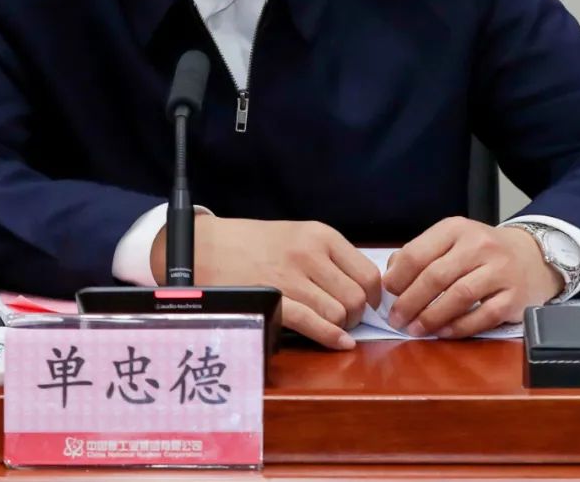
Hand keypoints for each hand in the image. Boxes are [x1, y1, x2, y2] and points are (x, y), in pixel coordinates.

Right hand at [154, 216, 381, 349]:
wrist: (207, 246)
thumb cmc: (254, 243)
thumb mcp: (297, 235)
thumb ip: (329, 257)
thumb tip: (365, 289)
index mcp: (320, 235)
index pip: (367, 273)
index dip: (372, 296)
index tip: (365, 304)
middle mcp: (309, 253)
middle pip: (356, 298)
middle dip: (356, 315)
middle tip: (345, 318)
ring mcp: (291, 277)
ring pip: (339, 314)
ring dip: (339, 326)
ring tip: (328, 324)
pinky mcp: (273, 298)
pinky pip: (313, 323)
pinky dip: (331, 338)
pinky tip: (340, 343)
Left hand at [383, 217, 562, 337]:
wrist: (531, 256)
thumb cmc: (481, 251)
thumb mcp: (451, 240)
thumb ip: (422, 254)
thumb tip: (391, 277)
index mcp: (456, 229)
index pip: (418, 252)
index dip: (398, 277)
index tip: (386, 294)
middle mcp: (479, 245)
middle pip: (436, 276)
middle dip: (410, 301)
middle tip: (396, 319)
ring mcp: (499, 271)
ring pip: (459, 296)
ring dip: (432, 317)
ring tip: (415, 329)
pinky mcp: (514, 297)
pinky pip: (483, 316)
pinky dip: (460, 327)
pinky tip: (444, 333)